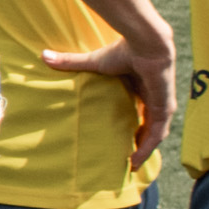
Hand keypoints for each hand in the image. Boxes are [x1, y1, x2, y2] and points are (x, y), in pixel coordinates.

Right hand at [41, 33, 177, 165]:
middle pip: (149, 125)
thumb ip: (71, 62)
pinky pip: (156, 135)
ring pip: (154, 133)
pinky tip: (135, 160)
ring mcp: (162, 104)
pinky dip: (147, 148)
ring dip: (144, 149)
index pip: (141, 110)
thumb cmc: (124, 50)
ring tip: (131, 164)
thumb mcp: (95, 62)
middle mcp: (155, 97)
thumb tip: (43, 55)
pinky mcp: (164, 109)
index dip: (133, 125)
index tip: (123, 138)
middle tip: (127, 158)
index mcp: (142, 86)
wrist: (145, 45)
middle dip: (140, 142)